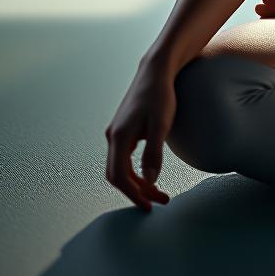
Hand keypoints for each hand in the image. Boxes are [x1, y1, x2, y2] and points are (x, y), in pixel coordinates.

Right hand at [104, 64, 175, 211]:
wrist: (156, 70)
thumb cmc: (160, 94)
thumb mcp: (161, 123)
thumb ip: (154, 152)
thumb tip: (150, 180)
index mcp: (119, 137)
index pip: (119, 176)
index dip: (133, 194)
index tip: (149, 205)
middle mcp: (113, 136)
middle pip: (117, 175)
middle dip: (136, 191)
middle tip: (158, 201)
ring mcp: (116, 132)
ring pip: (120, 167)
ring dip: (136, 182)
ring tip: (157, 191)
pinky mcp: (124, 129)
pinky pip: (124, 157)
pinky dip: (135, 170)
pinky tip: (150, 172)